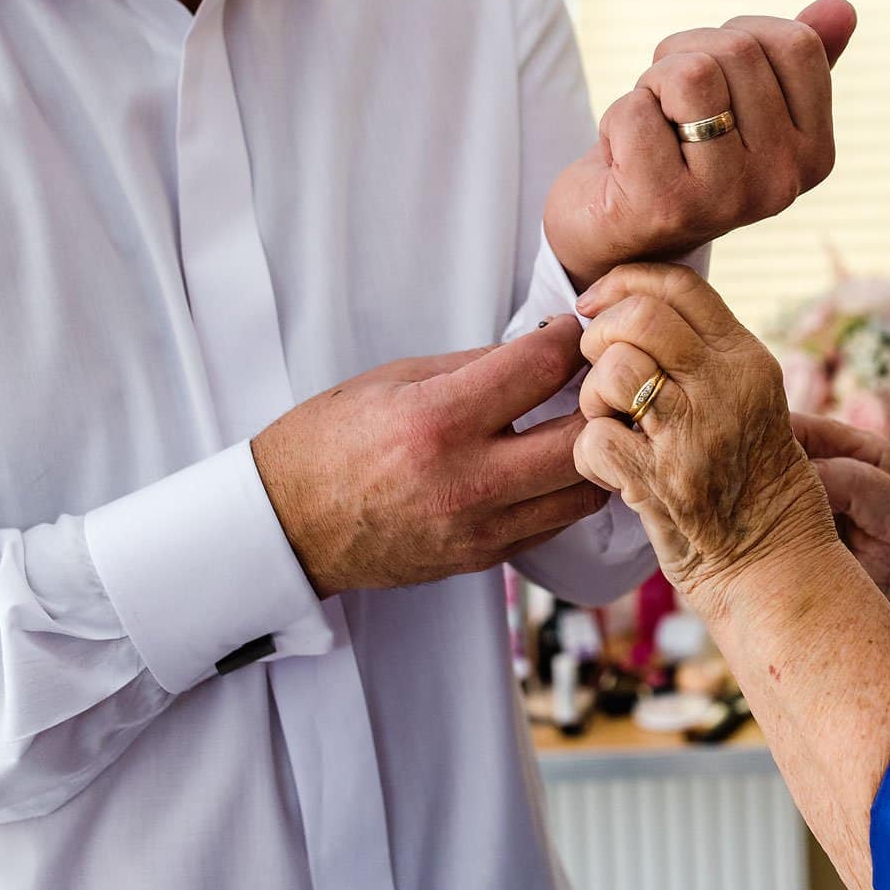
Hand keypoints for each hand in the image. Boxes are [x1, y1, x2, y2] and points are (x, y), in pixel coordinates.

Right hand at [250, 316, 609, 597]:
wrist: (288, 525)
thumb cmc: (331, 442)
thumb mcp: (395, 379)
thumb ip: (476, 364)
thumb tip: (542, 346)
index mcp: (438, 420)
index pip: (540, 368)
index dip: (570, 340)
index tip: (574, 331)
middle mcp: (467, 480)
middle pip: (583, 439)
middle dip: (601, 401)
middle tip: (599, 381)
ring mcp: (479, 528)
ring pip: (584, 491)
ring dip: (594, 452)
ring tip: (583, 425)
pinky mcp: (483, 558)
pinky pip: (554, 522)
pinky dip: (565, 490)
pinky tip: (551, 465)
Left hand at [543, 0, 857, 292]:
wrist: (616, 232)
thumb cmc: (682, 155)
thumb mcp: (743, 102)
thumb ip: (794, 59)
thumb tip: (841, 6)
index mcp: (815, 153)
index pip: (795, 43)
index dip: (736, 36)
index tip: (712, 78)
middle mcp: (783, 181)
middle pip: (737, 51)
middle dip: (684, 57)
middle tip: (669, 108)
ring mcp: (728, 199)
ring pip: (689, 74)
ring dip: (651, 83)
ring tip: (652, 125)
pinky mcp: (666, 206)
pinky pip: (635, 110)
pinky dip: (616, 120)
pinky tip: (623, 161)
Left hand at [569, 264, 838, 614]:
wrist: (776, 564)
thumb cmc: (752, 481)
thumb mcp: (748, 400)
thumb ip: (702, 356)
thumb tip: (628, 309)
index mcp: (748, 359)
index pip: (680, 284)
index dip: (623, 283)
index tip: (596, 304)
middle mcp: (727, 387)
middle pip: (639, 317)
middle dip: (600, 338)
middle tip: (599, 370)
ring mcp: (696, 434)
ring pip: (613, 370)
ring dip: (594, 399)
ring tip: (613, 424)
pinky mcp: (665, 483)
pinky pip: (593, 438)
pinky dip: (590, 455)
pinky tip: (612, 470)